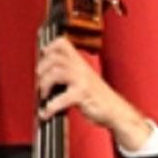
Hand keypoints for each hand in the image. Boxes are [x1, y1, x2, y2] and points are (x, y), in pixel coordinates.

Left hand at [34, 37, 152, 150]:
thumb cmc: (99, 98)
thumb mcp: (85, 79)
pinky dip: (50, 108)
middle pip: (54, 58)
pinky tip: (47, 113)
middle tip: (40, 81)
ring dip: (44, 85)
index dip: (49, 47)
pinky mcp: (82, 95)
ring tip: (44, 95)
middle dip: (42, 69)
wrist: (117, 112)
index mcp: (81, 64)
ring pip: (55, 73)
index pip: (63, 44)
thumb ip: (70, 73)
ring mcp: (83, 81)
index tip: (43, 55)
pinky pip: (60, 99)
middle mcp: (82, 69)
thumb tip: (44, 75)